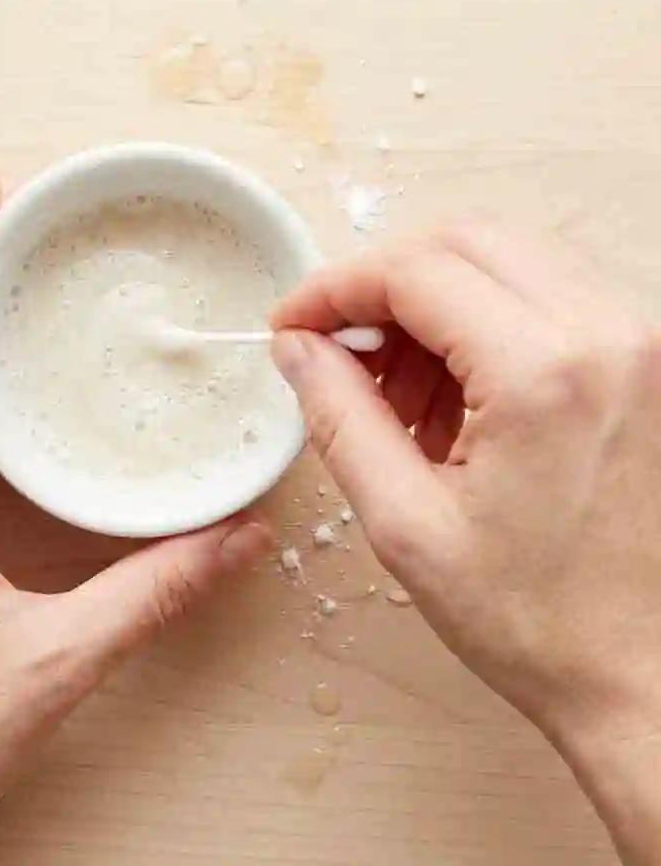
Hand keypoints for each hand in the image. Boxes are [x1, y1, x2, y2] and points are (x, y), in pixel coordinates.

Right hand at [271, 220, 660, 865]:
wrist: (648, 677)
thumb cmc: (541, 621)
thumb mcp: (406, 524)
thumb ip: (339, 416)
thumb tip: (299, 349)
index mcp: (546, 374)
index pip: (415, 272)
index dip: (335, 289)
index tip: (294, 323)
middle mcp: (609, 336)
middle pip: (464, 242)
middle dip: (382, 285)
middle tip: (336, 345)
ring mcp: (640, 344)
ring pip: (507, 263)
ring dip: (433, 306)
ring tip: (397, 392)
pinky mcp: (648, 363)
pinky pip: (546, 300)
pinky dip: (482, 326)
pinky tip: (454, 396)